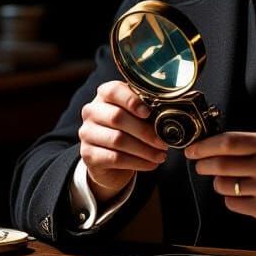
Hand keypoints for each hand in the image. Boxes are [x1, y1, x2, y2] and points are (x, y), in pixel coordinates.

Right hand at [79, 81, 168, 201]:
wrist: (110, 159)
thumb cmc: (129, 130)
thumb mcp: (137, 116)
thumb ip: (148, 111)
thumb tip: (168, 117)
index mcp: (104, 95)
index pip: (114, 91)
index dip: (132, 101)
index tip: (148, 112)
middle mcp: (91, 111)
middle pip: (117, 117)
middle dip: (144, 131)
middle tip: (163, 142)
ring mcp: (87, 133)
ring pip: (117, 140)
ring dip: (144, 149)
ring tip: (161, 155)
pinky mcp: (88, 154)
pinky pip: (115, 158)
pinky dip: (137, 162)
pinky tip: (151, 164)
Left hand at [184, 132, 255, 229]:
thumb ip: (246, 145)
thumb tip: (211, 146)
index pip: (227, 142)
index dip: (204, 146)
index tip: (193, 150)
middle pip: (220, 164)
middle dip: (203, 165)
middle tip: (201, 165)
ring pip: (223, 185)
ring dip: (219, 183)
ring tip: (230, 181)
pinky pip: (233, 203)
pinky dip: (232, 199)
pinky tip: (243, 195)